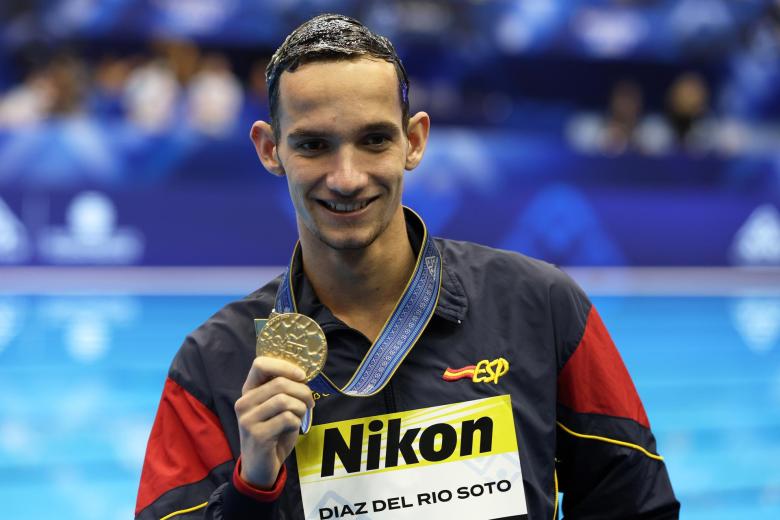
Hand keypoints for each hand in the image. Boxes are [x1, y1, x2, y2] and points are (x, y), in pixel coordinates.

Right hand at [234, 356, 314, 487]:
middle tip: (309, 402)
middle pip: (280, 383)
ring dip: (301, 408)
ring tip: (301, 416)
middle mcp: (244, 403)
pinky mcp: (257, 435)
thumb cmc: (273, 434)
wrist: (260, 467)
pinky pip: (287, 419)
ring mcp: (248, 419)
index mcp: (248, 392)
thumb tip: (303, 375)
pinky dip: (297, 422)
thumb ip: (283, 390)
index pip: (260, 364)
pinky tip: (293, 429)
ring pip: (285, 400)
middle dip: (303, 391)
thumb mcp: (276, 408)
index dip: (284, 366)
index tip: (301, 376)